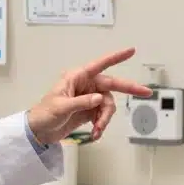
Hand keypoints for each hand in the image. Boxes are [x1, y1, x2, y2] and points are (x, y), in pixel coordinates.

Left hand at [26, 48, 151, 145]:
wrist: (38, 132)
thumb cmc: (44, 114)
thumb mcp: (61, 106)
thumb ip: (81, 102)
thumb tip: (99, 99)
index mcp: (77, 77)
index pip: (100, 64)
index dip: (116, 57)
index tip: (131, 51)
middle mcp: (85, 86)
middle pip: (111, 85)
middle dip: (128, 89)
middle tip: (145, 92)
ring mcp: (88, 99)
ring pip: (108, 105)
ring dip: (105, 119)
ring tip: (97, 130)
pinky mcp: (88, 112)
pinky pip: (102, 116)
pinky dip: (101, 125)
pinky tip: (95, 134)